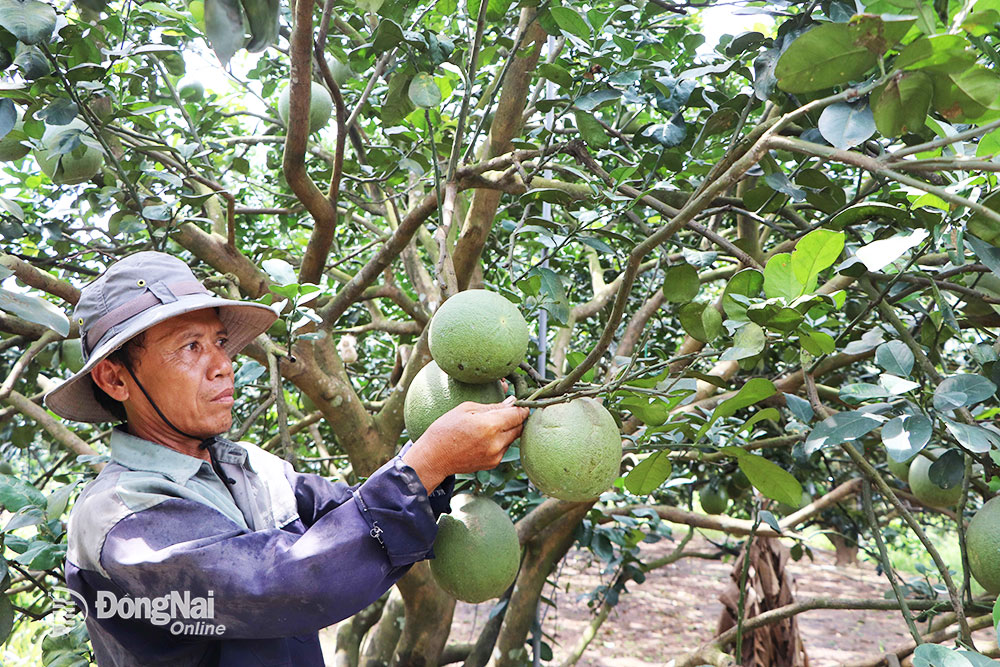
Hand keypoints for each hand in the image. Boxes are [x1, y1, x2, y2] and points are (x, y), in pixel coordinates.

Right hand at [402, 396, 528, 491]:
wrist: (434, 458)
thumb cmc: (445, 429)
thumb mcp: (466, 409)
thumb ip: (492, 406)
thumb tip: (512, 402)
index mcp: (490, 425)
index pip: (518, 414)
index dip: (521, 407)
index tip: (519, 402)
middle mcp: (496, 442)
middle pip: (519, 427)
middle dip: (516, 418)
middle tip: (505, 411)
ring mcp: (496, 455)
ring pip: (513, 438)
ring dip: (508, 430)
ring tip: (489, 425)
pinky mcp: (493, 463)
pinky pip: (504, 448)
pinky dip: (500, 441)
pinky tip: (484, 438)